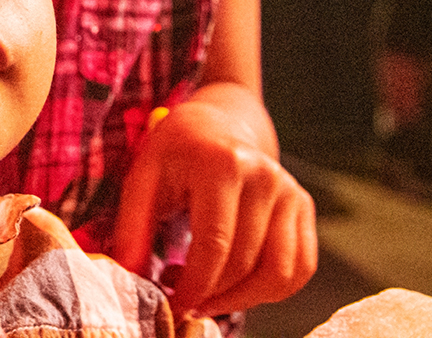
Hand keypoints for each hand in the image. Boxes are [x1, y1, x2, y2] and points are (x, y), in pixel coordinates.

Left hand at [113, 97, 316, 318]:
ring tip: (208, 292)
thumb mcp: (144, 176)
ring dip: (242, 299)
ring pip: (278, 274)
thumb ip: (134, 225)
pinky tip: (238, 285)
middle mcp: (264, 176)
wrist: (218, 124)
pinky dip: (271, 290)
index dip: (194, 286)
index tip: (173, 306)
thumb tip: (129, 273)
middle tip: (181, 295)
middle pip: (244, 264)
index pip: (214, 244)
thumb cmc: (176, 152)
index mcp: (221, 163)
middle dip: (211, 294)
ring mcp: (290, 191)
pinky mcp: (303, 206)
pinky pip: (300, 268)